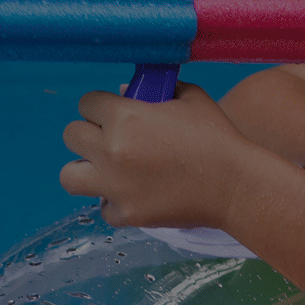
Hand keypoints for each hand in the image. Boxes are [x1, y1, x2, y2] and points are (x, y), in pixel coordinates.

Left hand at [60, 82, 264, 228]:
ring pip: (68, 175)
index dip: (100, 106)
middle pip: (71, 135)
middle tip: (109, 139)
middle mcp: (111, 150)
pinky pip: (103, 208)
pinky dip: (114, 202)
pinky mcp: (125, 214)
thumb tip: (123, 92)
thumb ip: (155, 89)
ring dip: (85, 169)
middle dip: (88, 133)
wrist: (235, 186)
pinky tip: (134, 194)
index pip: (86, 103)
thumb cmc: (216, 138)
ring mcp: (115, 186)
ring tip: (106, 169)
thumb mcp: (190, 98)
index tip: (113, 113)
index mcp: (125, 117)